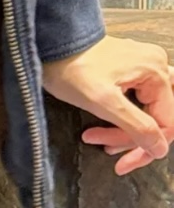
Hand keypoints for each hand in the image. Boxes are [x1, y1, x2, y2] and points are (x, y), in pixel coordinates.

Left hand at [41, 36, 172, 174]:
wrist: (45, 42)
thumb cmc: (69, 68)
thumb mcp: (103, 102)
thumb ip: (137, 126)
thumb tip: (160, 149)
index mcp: (156, 73)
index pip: (165, 125)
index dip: (144, 149)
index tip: (120, 165)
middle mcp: (156, 66)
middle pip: (156, 118)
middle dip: (128, 138)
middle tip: (103, 148)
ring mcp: (142, 65)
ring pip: (145, 110)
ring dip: (124, 130)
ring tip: (95, 138)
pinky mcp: (127, 68)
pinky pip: (134, 100)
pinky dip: (120, 116)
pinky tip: (103, 126)